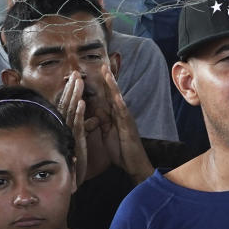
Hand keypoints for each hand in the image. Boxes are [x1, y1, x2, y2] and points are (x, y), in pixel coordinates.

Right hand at [56, 74, 88, 185]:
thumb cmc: (75, 161)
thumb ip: (86, 128)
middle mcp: (66, 128)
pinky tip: (83, 103)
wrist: (72, 179)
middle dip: (72, 89)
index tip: (75, 78)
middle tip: (76, 73)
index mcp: (67, 127)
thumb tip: (95, 119)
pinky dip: (80, 114)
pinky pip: (78, 126)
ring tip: (78, 82)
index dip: (72, 92)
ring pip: (72, 112)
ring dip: (75, 96)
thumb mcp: (81, 142)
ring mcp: (70, 134)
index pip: (69, 106)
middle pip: (68, 105)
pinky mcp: (76, 142)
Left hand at [98, 65, 152, 183]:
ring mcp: (125, 120)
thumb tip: (94, 111)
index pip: (107, 97)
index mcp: (114, 116)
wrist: (134, 164)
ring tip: (107, 73)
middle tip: (103, 64)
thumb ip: (101, 122)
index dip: (102, 84)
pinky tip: (116, 96)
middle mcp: (120, 115)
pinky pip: (123, 115)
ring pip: (118, 99)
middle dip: (108, 79)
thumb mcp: (106, 134)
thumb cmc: (121, 151)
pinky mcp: (128, 128)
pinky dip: (120, 104)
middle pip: (112, 93)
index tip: (97, 71)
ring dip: (113, 86)